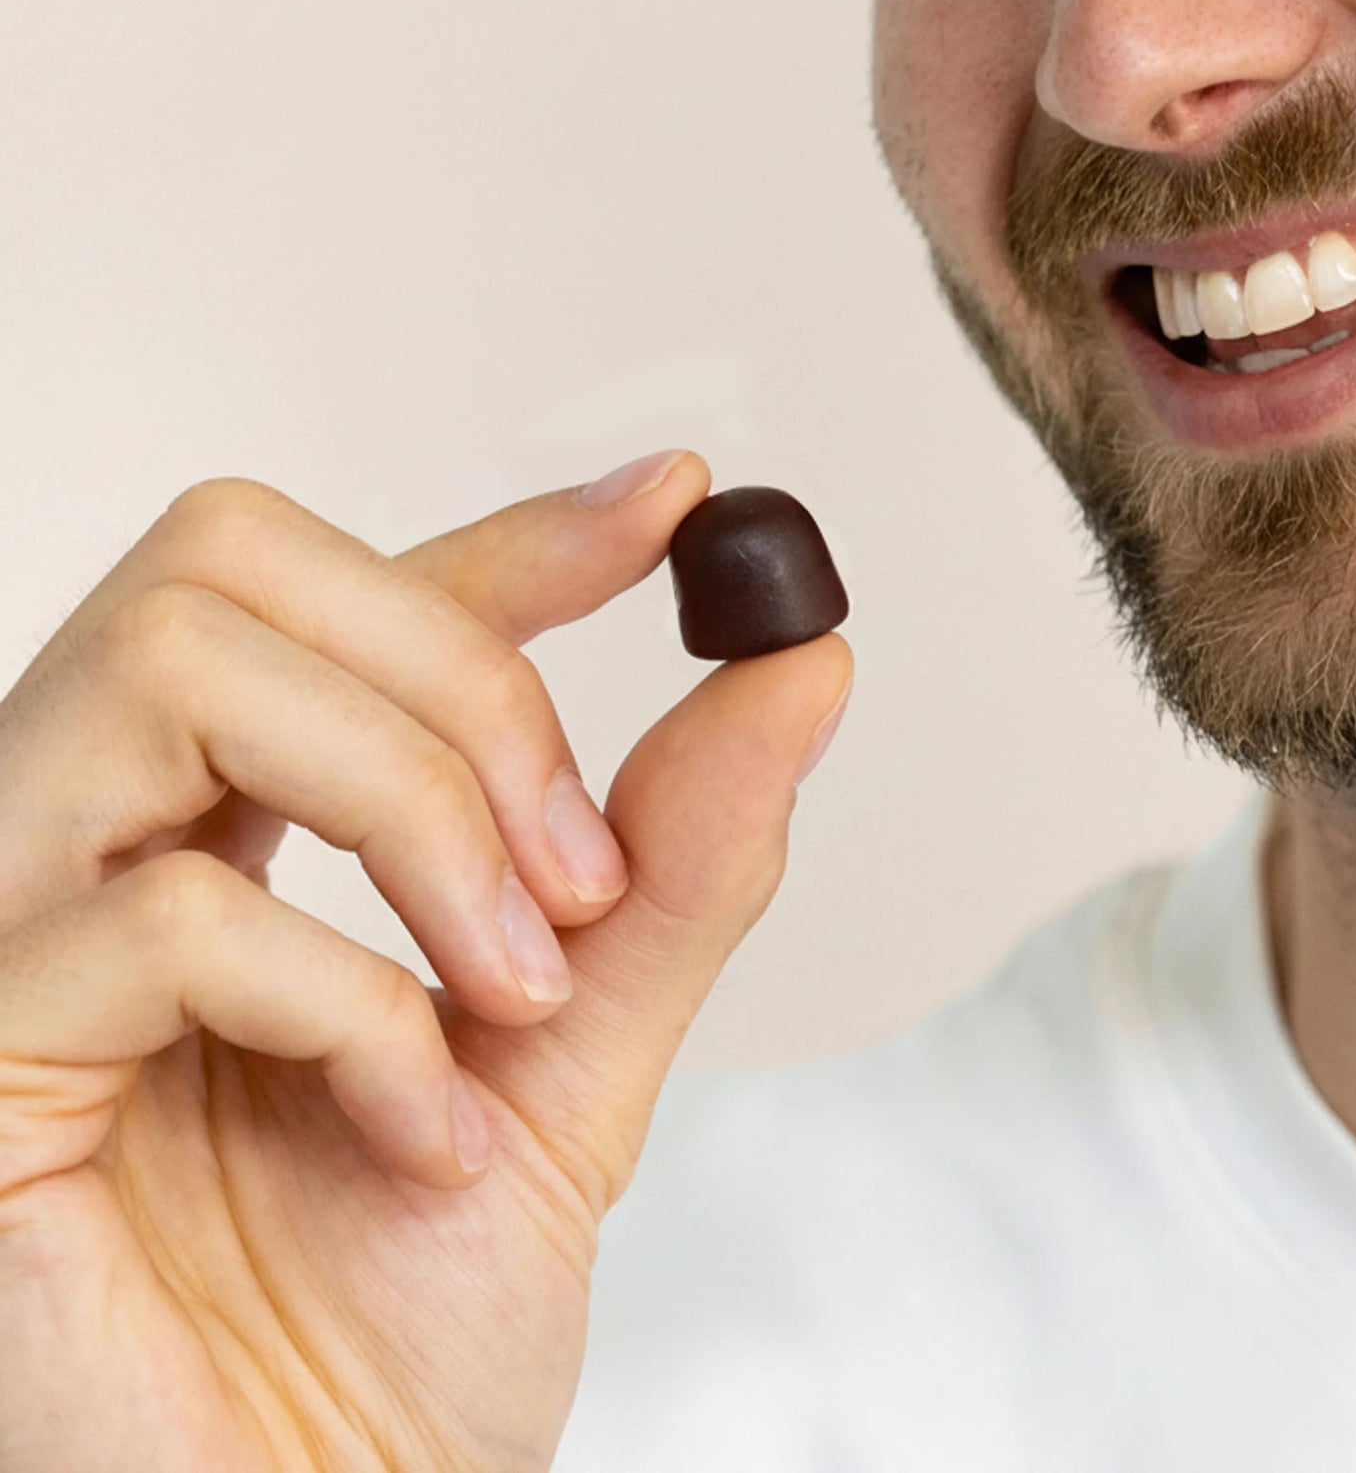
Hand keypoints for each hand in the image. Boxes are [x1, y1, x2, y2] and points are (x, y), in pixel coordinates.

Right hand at [0, 460, 850, 1471]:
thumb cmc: (401, 1326)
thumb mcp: (579, 1053)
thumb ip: (673, 860)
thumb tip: (800, 665)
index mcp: (223, 828)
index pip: (340, 593)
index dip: (509, 530)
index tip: (681, 506)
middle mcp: (95, 840)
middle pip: (235, 561)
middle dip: (467, 680)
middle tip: (575, 873)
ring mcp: (7, 928)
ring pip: (185, 667)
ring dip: (420, 808)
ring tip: (512, 986)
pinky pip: (168, 915)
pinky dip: (354, 1010)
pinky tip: (411, 1133)